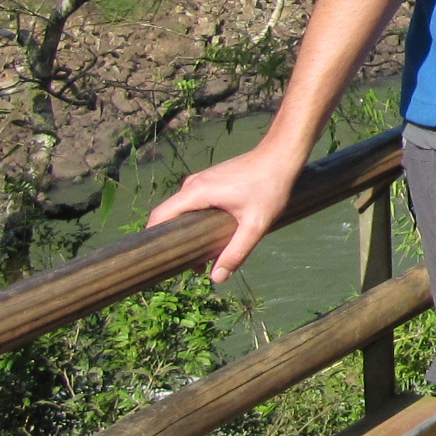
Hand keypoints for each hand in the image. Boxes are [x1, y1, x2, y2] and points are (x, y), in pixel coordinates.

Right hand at [147, 142, 303, 284]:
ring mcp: (202, 180)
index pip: (159, 216)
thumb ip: (237, 252)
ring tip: (203, 256)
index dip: (154, 238)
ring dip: (187, 231)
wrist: (281, 156)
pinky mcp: (212, 180)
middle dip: (175, 241)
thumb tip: (217, 278)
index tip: (159, 260)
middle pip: (170, 216)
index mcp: (196, 192)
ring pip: (183, 210)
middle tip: (189, 265)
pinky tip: (213, 236)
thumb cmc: (270, 187)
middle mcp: (193, 184)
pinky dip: (197, 221)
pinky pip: (194, 203)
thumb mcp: (255, 225)